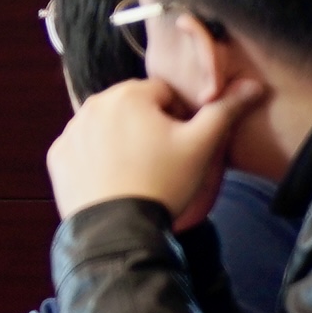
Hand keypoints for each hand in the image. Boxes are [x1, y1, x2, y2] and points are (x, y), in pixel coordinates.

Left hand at [46, 75, 264, 221]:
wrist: (118, 229)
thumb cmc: (164, 181)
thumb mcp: (202, 145)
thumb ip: (226, 109)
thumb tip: (253, 83)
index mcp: (128, 94)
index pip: (165, 93)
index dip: (180, 117)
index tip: (183, 145)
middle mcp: (93, 104)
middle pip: (133, 107)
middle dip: (149, 125)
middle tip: (163, 160)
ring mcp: (71, 131)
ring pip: (107, 126)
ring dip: (123, 139)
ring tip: (139, 172)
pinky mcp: (57, 156)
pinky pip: (83, 148)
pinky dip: (96, 158)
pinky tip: (114, 179)